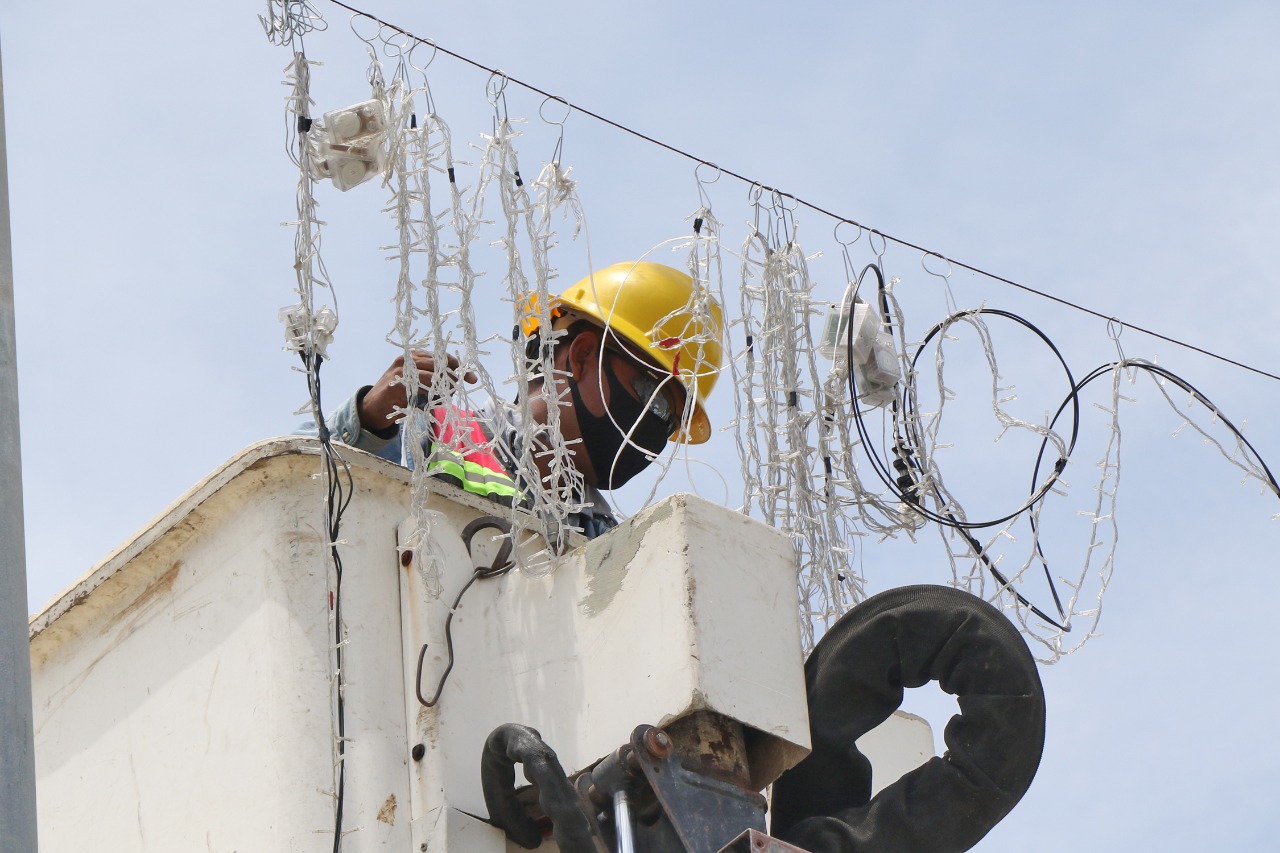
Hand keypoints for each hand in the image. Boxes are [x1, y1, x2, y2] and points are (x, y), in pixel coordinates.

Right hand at [358, 350, 477, 431]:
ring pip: (430, 375)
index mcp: (414, 356)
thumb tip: (459, 381)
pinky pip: (418, 389)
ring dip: (444, 385)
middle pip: (437, 363)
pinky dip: (430, 395)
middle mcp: (407, 360)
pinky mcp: (396, 384)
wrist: (374, 407)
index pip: (440, 356)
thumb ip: (435, 379)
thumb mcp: (419, 383)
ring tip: (452, 392)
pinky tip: (436, 400)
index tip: (471, 377)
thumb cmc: (400, 394)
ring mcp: (400, 371)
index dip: (457, 365)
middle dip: (454, 374)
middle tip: (463, 384)